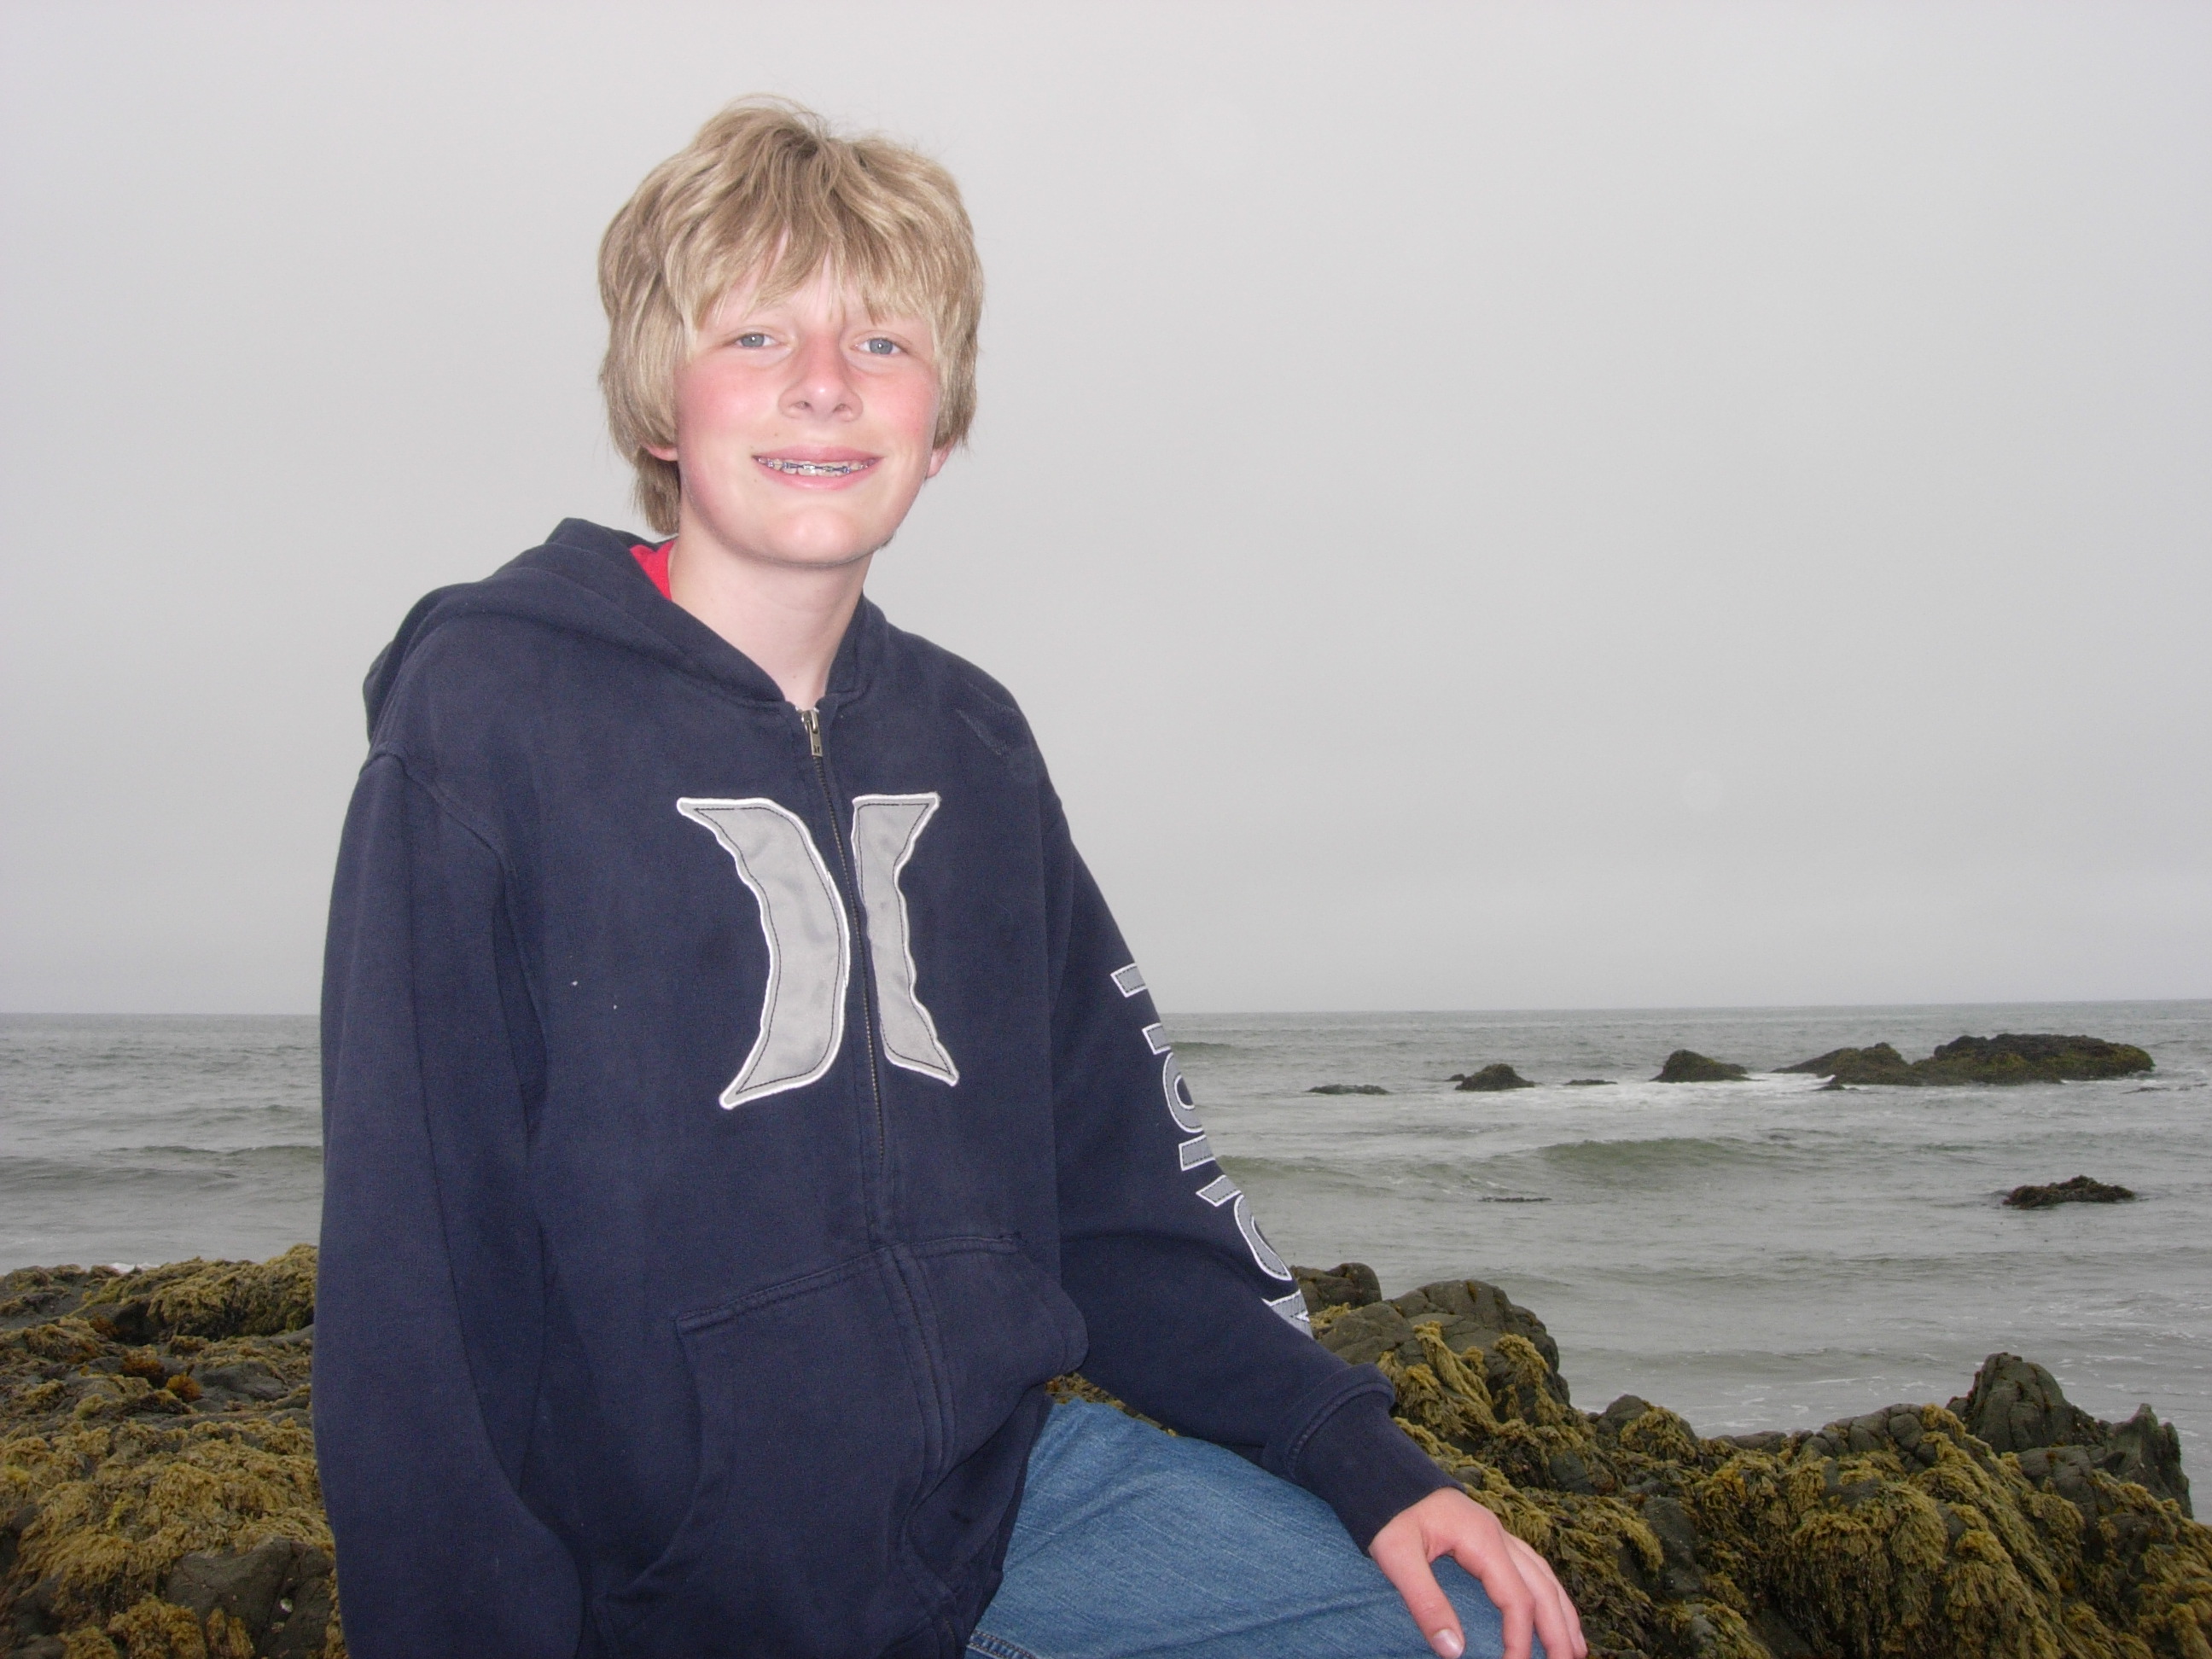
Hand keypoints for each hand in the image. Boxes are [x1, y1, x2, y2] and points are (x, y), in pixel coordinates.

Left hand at [1368, 1487, 1585, 1658]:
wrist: (1383, 1472)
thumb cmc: (1388, 1512)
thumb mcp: (1396, 1556)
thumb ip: (1425, 1602)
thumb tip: (1454, 1651)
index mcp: (1482, 1540)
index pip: (1516, 1598)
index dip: (1520, 1639)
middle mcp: (1499, 1536)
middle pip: (1543, 1588)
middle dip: (1560, 1631)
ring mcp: (1498, 1533)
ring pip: (1545, 1577)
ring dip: (1563, 1613)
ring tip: (1577, 1649)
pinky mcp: (1490, 1536)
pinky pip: (1532, 1567)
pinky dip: (1549, 1594)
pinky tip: (1552, 1610)